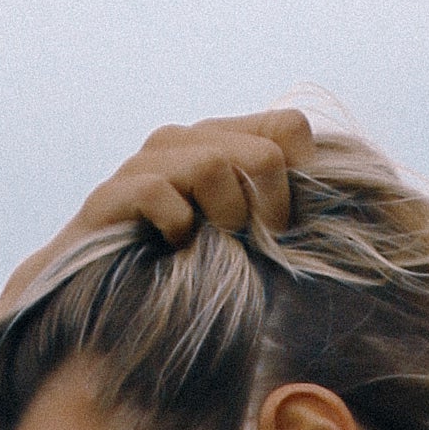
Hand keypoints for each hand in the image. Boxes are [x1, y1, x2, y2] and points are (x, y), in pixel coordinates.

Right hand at [0, 111, 315, 426]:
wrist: (89, 303)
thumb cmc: (177, 280)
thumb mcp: (240, 250)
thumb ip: (277, 226)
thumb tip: (339, 227)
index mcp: (222, 146)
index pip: (288, 126)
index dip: (300, 177)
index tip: (286, 227)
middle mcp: (185, 143)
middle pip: (263, 149)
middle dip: (271, 206)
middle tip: (257, 245)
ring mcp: (145, 165)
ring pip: (209, 162)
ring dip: (225, 214)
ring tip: (213, 244)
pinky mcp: (109, 197)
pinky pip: (155, 191)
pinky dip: (175, 222)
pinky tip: (173, 245)